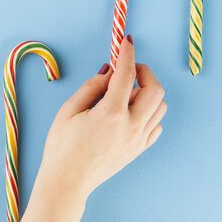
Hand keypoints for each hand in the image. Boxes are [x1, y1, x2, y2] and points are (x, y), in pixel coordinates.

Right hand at [39, 35, 166, 199]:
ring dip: (147, 92)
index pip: (126, 74)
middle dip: (143, 72)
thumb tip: (109, 70)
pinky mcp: (139, 149)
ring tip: (125, 93)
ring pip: (160, 106)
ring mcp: (138, 140)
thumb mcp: (68, 110)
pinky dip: (148, 112)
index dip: (127, 53)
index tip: (126, 41)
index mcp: (110, 114)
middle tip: (127, 70)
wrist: (68, 181)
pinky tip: (129, 112)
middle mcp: (130, 126)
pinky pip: (156, 124)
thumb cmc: (62, 146)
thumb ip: (92, 86)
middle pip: (155, 89)